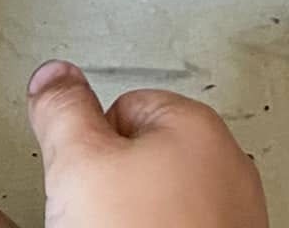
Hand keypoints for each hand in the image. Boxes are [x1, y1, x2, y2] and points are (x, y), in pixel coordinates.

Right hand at [28, 63, 267, 227]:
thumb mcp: (79, 162)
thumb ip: (62, 110)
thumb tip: (53, 75)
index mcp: (196, 124)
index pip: (122, 109)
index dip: (91, 149)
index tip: (83, 180)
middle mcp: (227, 163)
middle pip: (145, 159)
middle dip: (115, 188)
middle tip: (99, 220)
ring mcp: (234, 215)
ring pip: (164, 205)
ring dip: (137, 220)